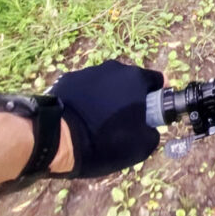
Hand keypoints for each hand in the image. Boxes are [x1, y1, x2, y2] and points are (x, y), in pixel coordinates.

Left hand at [49, 61, 163, 177]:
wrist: (56, 140)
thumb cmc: (104, 142)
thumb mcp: (141, 146)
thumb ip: (153, 131)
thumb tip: (149, 127)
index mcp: (136, 79)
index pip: (157, 81)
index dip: (158, 97)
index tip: (152, 112)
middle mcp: (115, 69)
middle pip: (131, 80)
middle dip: (132, 97)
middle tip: (126, 121)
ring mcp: (89, 72)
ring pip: (108, 83)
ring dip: (109, 98)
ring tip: (100, 122)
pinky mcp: (68, 79)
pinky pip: (86, 88)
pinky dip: (88, 99)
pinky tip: (82, 118)